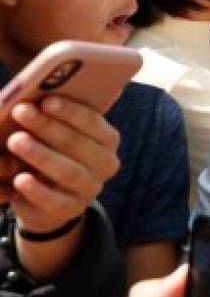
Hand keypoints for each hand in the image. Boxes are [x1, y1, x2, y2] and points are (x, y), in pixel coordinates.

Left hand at [1, 96, 119, 232]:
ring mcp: (90, 189)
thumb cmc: (53, 150)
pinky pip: (55, 200)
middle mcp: (106, 163)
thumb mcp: (60, 131)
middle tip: (21, 111)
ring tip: (15, 140)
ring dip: (41, 154)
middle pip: (79, 144)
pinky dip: (37, 189)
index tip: (47, 99)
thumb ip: (65, 111)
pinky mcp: (70, 209)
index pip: (94, 123)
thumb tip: (71, 86)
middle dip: (48, 127)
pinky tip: (20, 178)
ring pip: (69, 171)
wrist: (47, 197)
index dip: (71, 111)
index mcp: (108, 139)